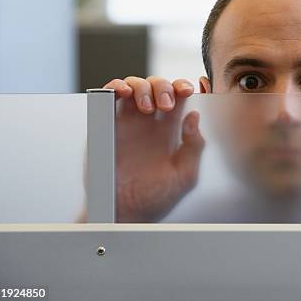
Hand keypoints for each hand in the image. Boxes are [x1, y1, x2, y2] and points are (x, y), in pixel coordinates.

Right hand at [104, 76, 204, 221]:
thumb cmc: (156, 198)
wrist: (126, 215)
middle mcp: (149, 123)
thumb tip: (194, 117)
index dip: (183, 87)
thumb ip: (194, 146)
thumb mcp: (185, 175)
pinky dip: (115, 87)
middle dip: (164, 87)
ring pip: (135, 86)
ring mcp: (127, 123)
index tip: (189, 89)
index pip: (179, 98)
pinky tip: (123, 92)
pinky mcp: (106, 126)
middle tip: (166, 105)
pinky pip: (108, 98)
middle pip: (157, 86)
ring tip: (147, 106)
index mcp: (170, 131)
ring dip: (142, 87)